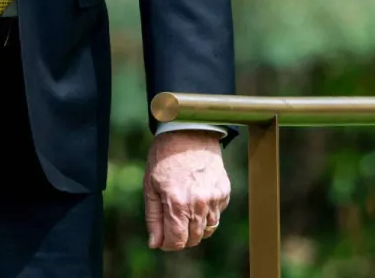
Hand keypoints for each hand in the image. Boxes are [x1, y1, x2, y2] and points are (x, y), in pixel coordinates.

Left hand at [144, 131, 230, 250]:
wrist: (188, 132)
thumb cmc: (165, 157)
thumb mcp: (150, 185)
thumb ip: (153, 217)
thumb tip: (155, 244)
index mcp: (177, 203)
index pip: (177, 241)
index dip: (168, 244)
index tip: (163, 238)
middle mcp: (199, 204)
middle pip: (193, 239)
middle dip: (181, 236)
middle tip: (171, 222)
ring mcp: (214, 198)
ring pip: (207, 230)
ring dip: (194, 226)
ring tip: (184, 208)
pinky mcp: (224, 192)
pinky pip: (216, 215)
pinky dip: (206, 213)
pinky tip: (196, 197)